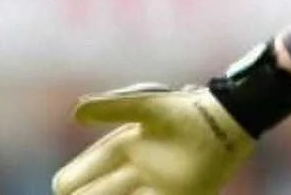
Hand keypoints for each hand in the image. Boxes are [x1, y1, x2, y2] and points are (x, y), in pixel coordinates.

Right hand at [52, 84, 254, 194]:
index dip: (69, 182)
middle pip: (96, 194)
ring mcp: (155, 185)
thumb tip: (75, 113)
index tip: (64, 186)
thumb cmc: (186, 110)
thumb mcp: (147, 105)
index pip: (80, 174)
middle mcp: (134, 171)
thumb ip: (114, 107)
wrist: (227, 119)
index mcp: (123, 147)